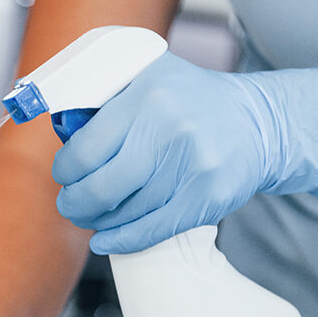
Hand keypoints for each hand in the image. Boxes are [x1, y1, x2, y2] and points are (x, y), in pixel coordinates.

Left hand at [51, 53, 317, 254]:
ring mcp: (192, 164)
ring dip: (100, 220)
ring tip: (92, 216)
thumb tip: (58, 126)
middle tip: (71, 203)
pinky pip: (154, 228)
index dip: (66, 170)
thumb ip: (105, 93)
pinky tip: (107, 240)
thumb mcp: (149, 76)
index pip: (85, 148)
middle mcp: (170, 126)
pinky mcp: (209, 196)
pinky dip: (124, 240)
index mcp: (147, 92)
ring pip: (126, 210)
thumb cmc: (193, 101)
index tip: (64, 174)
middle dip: (76, 202)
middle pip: (101, 185)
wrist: (259, 123)